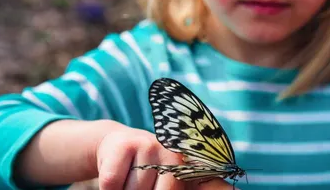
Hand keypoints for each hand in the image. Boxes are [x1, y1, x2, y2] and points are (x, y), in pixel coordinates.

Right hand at [94, 120, 237, 189]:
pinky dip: (109, 188)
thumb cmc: (147, 172)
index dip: (220, 188)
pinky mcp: (125, 144)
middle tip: (141, 185)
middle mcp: (176, 156)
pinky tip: (115, 176)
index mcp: (190, 168)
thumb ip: (201, 184)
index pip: (211, 182)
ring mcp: (151, 146)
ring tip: (128, 181)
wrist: (116, 145)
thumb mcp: (169, 180)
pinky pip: (112, 183)